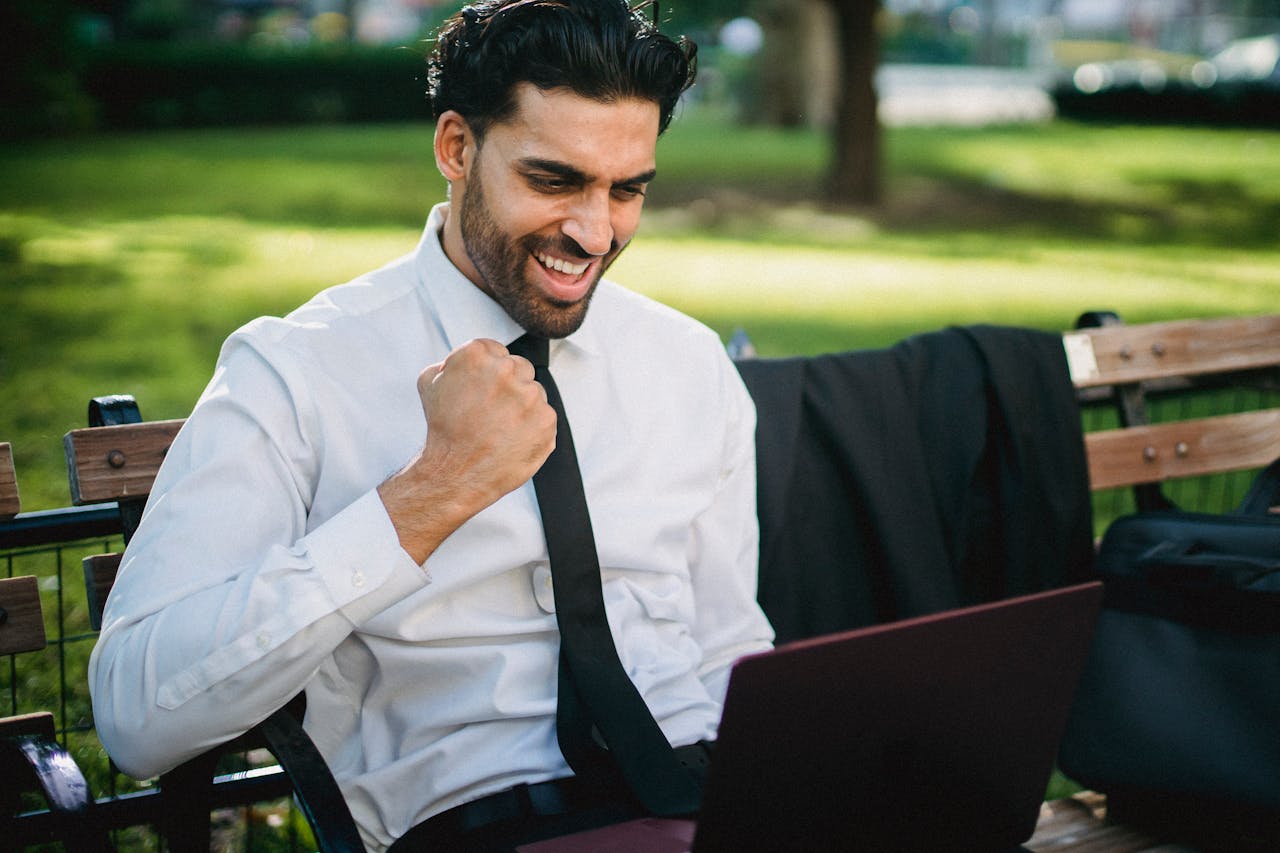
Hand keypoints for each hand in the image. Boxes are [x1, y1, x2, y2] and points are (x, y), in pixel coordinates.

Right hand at [378, 338, 555, 562]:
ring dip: (522, 407)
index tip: (482, 389)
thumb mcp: (429, 384)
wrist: (455, 472)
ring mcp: (529, 395)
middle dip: (508, 386)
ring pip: (533, 392)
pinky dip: (532, 428)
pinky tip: (512, 439)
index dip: (487, 372)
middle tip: (491, 411)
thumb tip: (460, 361)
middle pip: (518, 367)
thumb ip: (448, 363)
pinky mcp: (546, 419)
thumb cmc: (442, 430)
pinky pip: (544, 416)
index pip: (494, 350)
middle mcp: (506, 370)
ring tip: (499, 429)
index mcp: (477, 355)